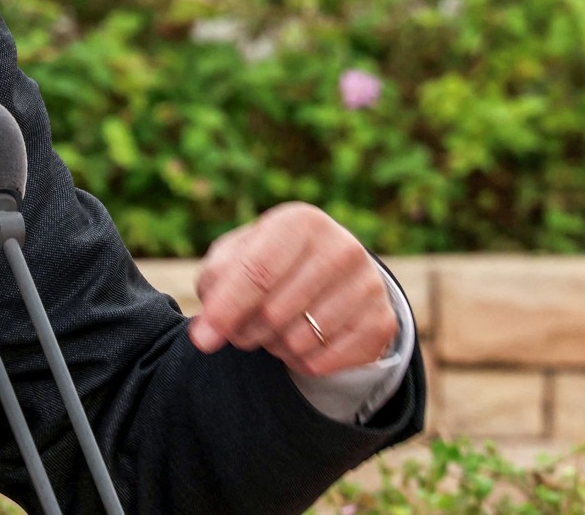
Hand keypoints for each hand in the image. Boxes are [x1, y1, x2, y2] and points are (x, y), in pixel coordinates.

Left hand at [188, 202, 398, 375]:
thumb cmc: (267, 262)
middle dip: (245, 331)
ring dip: (273, 346)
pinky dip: (299, 361)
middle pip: (274, 312)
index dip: (225, 310)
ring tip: (273, 330)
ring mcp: (368, 285)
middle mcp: (342, 247)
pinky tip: (300, 341)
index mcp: (300, 222)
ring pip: (299, 341)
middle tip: (241, 329)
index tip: (202, 340)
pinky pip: (323, 362)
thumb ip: (214, 288)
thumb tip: (204, 337)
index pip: (257, 273)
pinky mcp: (382, 322)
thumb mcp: (235, 259)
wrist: (331, 274)